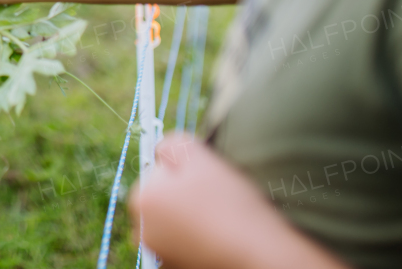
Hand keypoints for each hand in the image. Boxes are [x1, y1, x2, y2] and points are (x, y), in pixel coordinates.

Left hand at [130, 134, 346, 268]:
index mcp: (141, 201)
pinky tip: (223, 240)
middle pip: (164, 200)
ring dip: (193, 220)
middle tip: (218, 200)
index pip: (159, 173)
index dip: (186, 172)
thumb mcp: (198, 156)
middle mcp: (142, 232)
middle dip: (186, 196)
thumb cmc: (229, 204)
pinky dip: (202, 241)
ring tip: (223, 221)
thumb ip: (171, 144)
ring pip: (176, 224)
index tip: (209, 181)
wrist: (260, 257)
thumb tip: (161, 151)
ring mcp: (160, 255)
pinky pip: (188, 246)